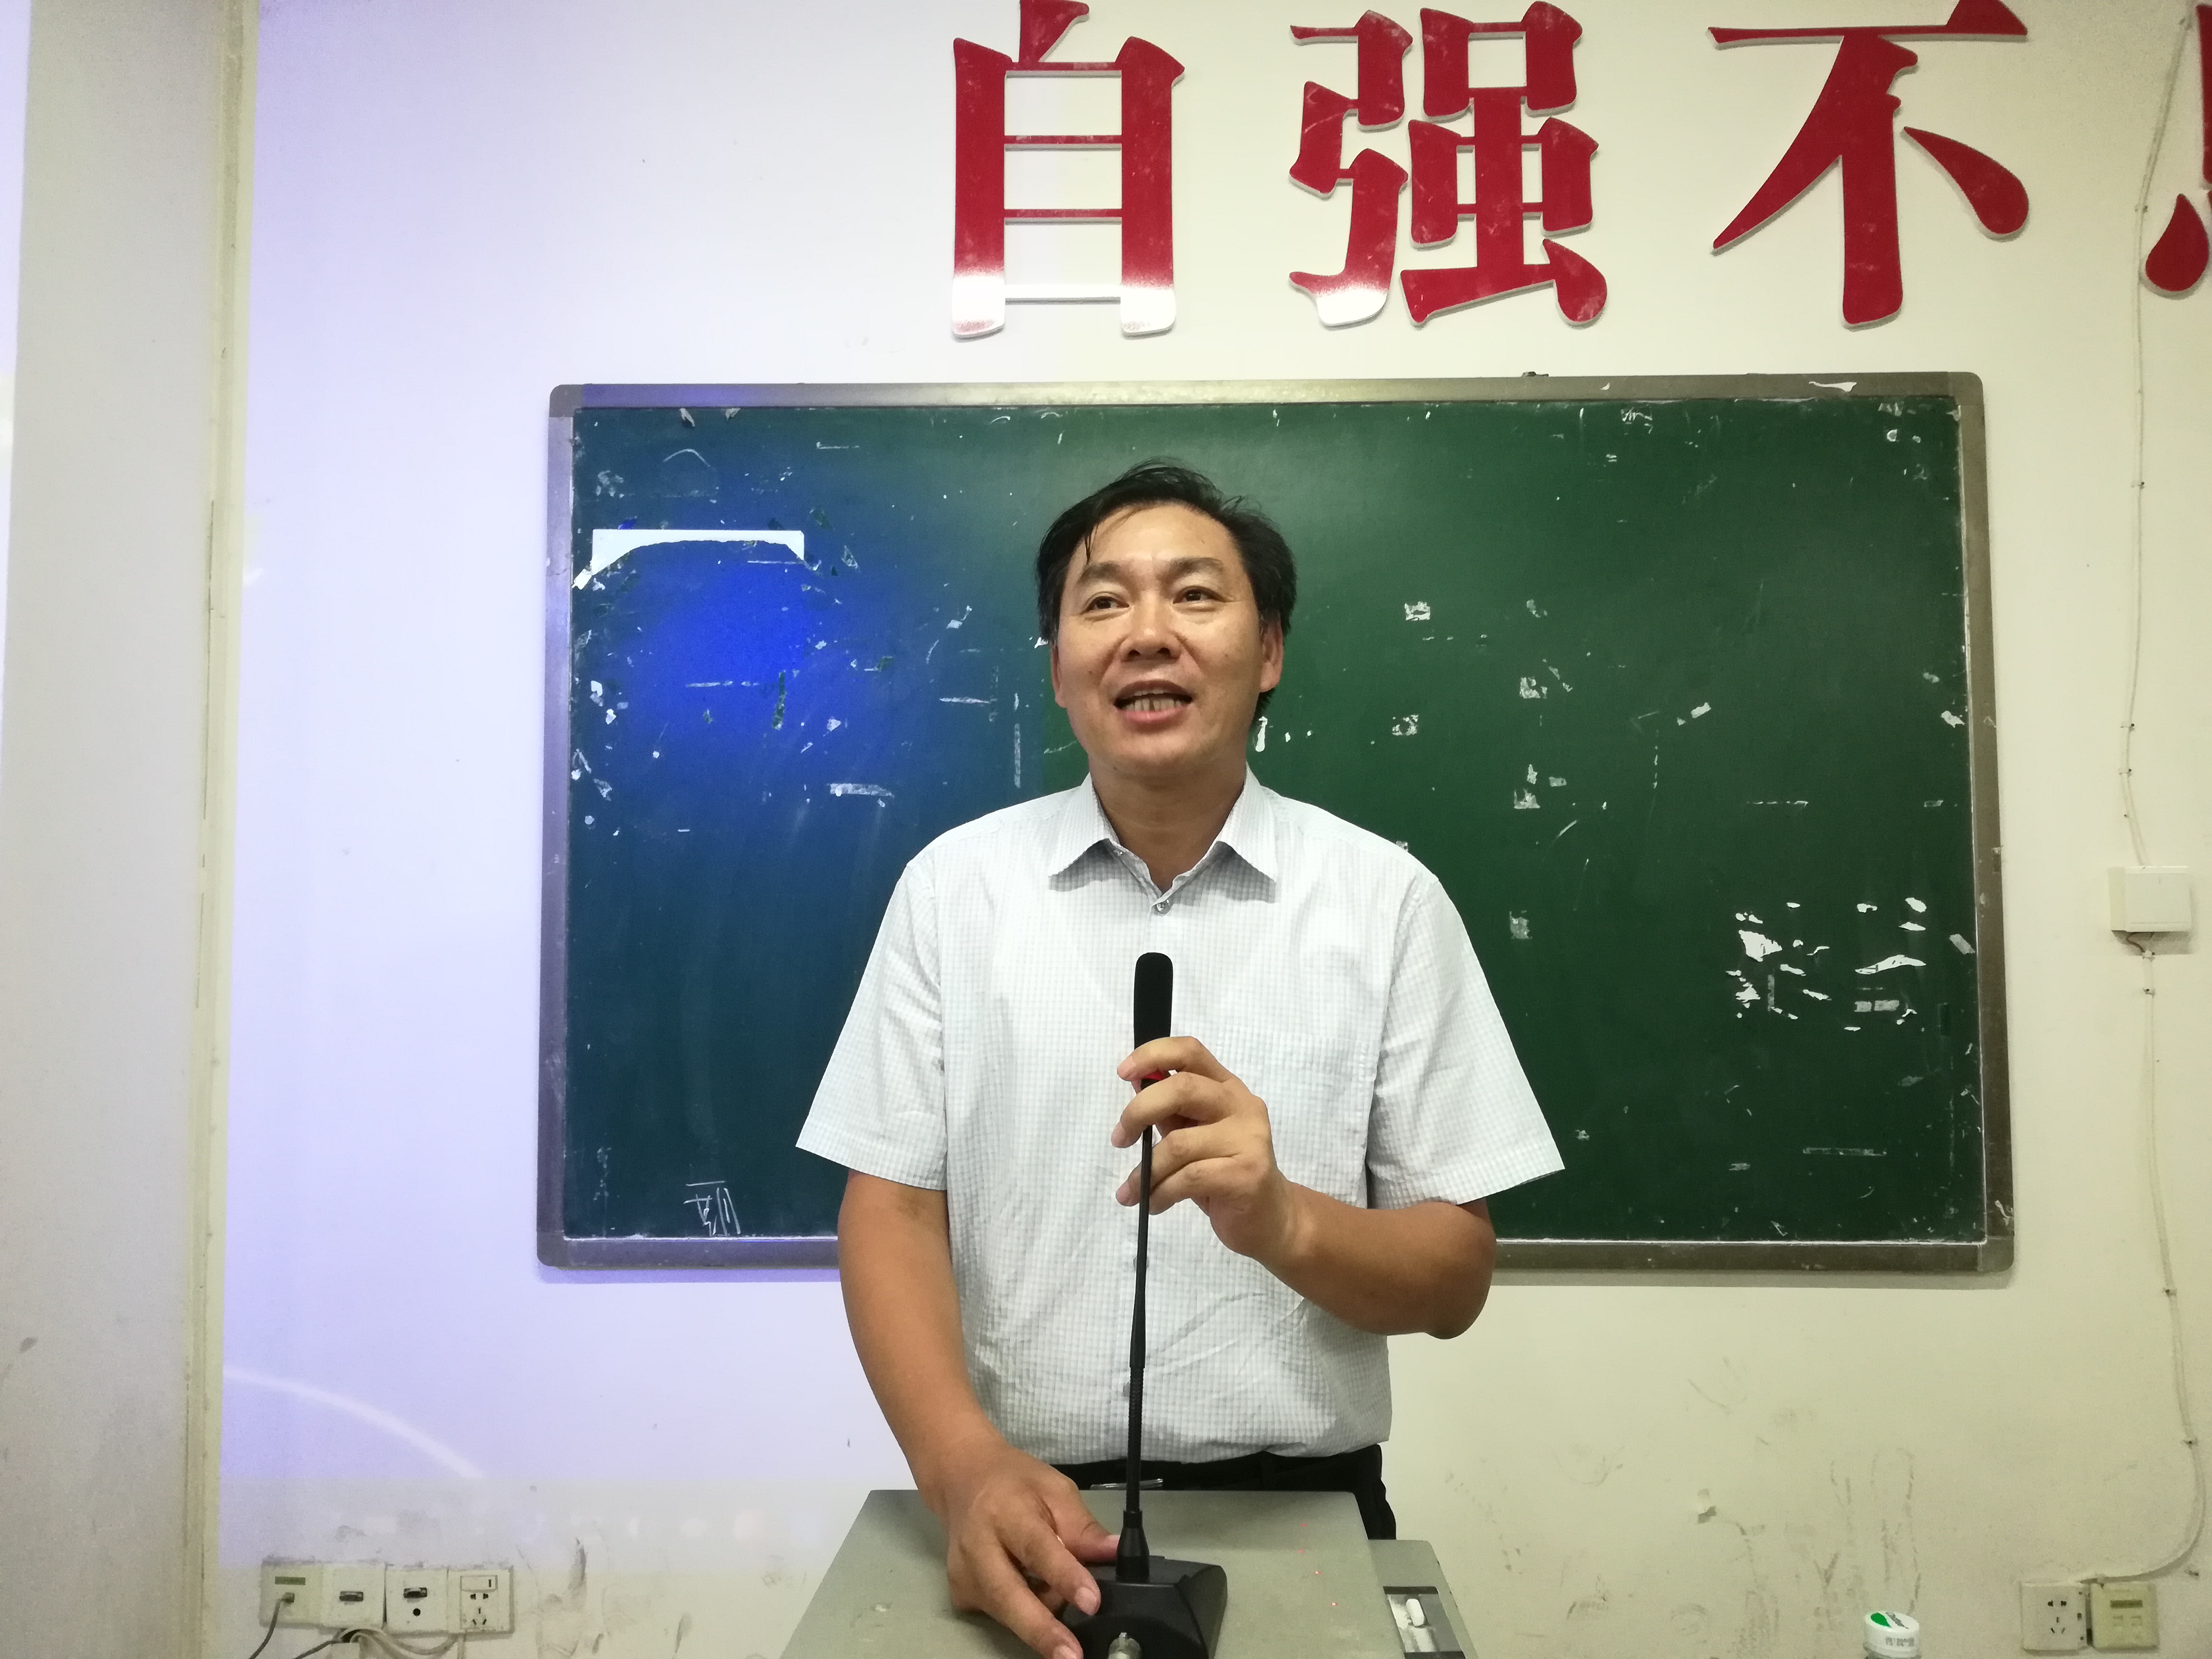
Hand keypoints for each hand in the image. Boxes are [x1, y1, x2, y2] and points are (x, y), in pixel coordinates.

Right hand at [929, 1434, 1117, 1658]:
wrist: (962, 1480)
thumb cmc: (1015, 1484)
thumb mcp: (1055, 1489)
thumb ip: (1083, 1525)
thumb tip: (1115, 1552)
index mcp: (1006, 1511)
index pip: (1037, 1548)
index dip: (1065, 1577)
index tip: (1092, 1602)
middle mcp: (977, 1546)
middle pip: (1008, 1595)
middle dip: (1041, 1630)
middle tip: (1072, 1655)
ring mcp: (964, 1575)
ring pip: (1007, 1611)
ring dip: (1042, 1618)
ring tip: (1068, 1601)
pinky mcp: (961, 1595)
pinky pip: (1002, 1614)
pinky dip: (1026, 1610)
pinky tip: (1035, 1589)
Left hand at [1112, 1036, 1302, 1263]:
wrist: (1270, 1218)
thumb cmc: (1225, 1174)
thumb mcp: (1195, 1135)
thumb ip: (1171, 1111)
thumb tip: (1136, 1081)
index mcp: (1227, 1088)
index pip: (1190, 1052)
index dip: (1153, 1055)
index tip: (1123, 1073)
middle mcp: (1241, 1106)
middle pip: (1183, 1088)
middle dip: (1139, 1111)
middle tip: (1119, 1139)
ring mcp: (1248, 1139)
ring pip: (1179, 1144)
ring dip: (1145, 1171)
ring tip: (1131, 1191)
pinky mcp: (1246, 1173)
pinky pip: (1188, 1179)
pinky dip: (1160, 1193)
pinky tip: (1153, 1204)